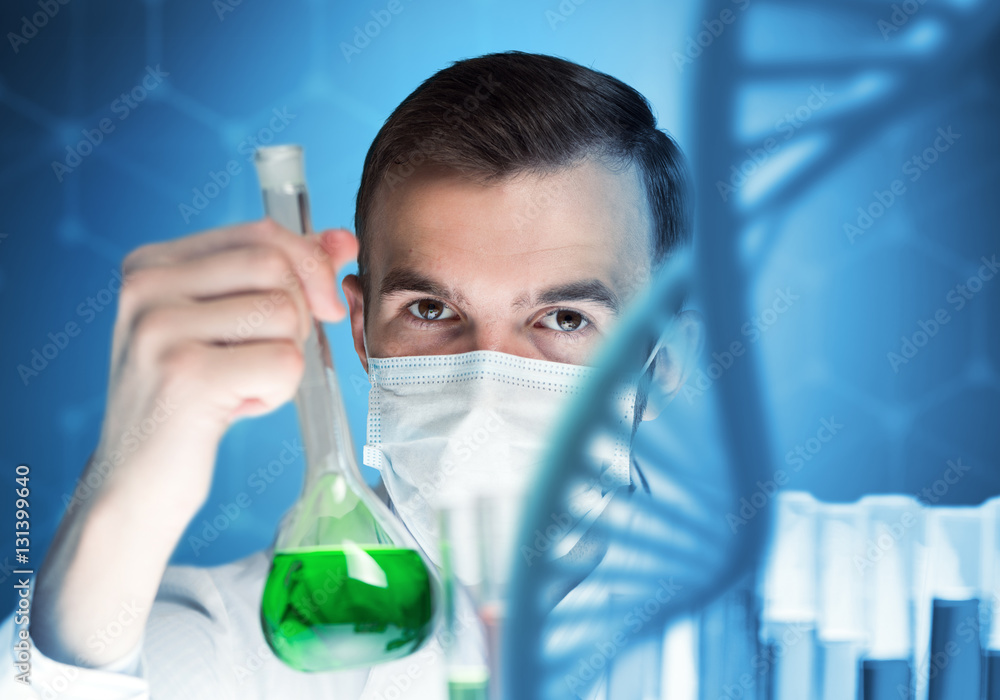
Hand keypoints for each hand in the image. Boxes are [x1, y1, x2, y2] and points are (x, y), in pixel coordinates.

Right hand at [32, 219, 357, 666]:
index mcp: (152, 263)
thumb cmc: (190, 399)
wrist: (137, 481)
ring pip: (285, 314)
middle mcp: (146, 286)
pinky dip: (277, 393)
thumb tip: (343, 239)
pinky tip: (237, 408)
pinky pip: (284, 363)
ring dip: (285, 358)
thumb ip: (282, 276)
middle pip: (276, 267)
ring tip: (242, 384)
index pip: (261, 235)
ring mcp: (160, 329)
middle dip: (298, 315)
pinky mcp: (186, 375)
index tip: (323, 303)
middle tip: (268, 356)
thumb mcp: (228, 326)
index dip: (309, 265)